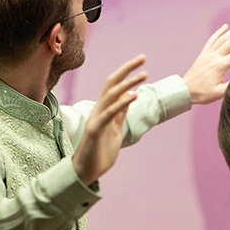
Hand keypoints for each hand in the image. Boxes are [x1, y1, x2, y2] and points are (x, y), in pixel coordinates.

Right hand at [72, 55, 147, 184]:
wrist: (86, 172)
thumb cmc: (100, 151)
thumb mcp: (115, 129)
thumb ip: (120, 113)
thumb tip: (130, 96)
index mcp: (104, 110)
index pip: (115, 85)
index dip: (127, 72)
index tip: (142, 62)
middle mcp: (99, 110)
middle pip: (112, 83)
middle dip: (127, 69)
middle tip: (143, 57)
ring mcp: (96, 119)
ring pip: (111, 95)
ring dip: (128, 83)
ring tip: (144, 74)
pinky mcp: (96, 130)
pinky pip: (109, 114)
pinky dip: (121, 103)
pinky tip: (134, 96)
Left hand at [182, 22, 229, 104]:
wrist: (184, 90)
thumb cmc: (202, 94)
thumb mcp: (219, 93)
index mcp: (220, 66)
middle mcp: (214, 56)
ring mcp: (208, 53)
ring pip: (223, 37)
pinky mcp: (203, 54)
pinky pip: (212, 39)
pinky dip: (219, 32)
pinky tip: (226, 26)